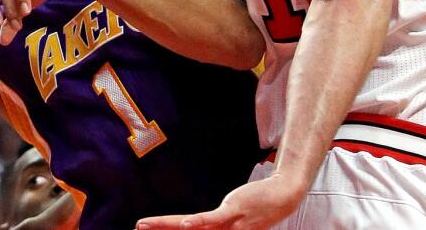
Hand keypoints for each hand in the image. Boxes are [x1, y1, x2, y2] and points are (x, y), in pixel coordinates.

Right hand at [136, 174, 304, 229]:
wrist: (281, 198)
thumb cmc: (255, 208)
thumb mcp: (230, 217)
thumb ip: (211, 223)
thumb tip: (190, 223)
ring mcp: (226, 227)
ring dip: (165, 228)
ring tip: (143, 226)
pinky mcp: (233, 213)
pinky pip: (211, 220)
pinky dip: (196, 224)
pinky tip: (183, 226)